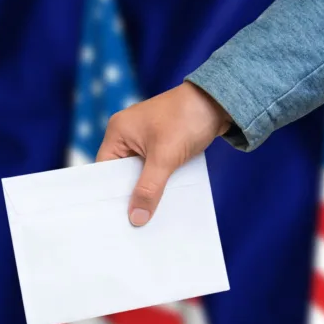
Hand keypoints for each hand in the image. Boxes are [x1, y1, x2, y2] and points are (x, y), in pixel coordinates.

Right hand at [96, 81, 231, 225]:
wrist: (219, 101)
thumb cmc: (186, 119)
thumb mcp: (165, 158)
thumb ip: (148, 189)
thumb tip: (136, 219)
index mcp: (118, 132)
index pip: (104, 170)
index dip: (110, 193)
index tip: (114, 218)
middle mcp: (127, 134)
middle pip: (122, 173)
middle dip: (130, 194)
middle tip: (133, 222)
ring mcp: (145, 138)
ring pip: (140, 172)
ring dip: (147, 189)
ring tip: (148, 216)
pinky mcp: (162, 143)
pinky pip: (154, 168)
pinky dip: (159, 181)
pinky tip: (164, 199)